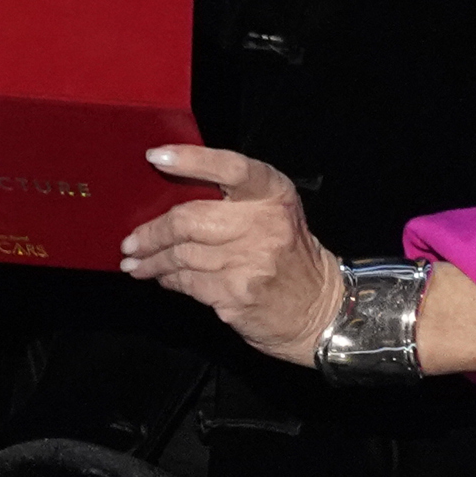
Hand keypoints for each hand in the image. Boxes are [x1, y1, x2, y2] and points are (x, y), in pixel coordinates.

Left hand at [117, 148, 475, 377]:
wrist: (347, 322)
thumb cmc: (311, 265)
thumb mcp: (283, 219)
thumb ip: (242, 202)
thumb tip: (185, 184)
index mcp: (277, 193)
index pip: (229, 163)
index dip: (191, 157)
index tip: (156, 154)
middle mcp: (265, 225)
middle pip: (190, 216)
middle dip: (152, 226)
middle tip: (128, 233)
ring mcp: (252, 266)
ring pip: (184, 256)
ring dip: (152, 258)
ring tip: (133, 257)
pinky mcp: (242, 303)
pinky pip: (192, 289)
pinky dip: (170, 283)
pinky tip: (156, 278)